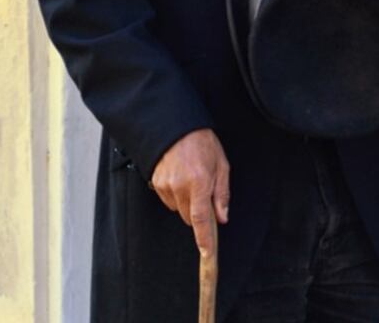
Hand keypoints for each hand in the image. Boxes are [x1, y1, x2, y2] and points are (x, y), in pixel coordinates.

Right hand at [150, 128, 229, 257]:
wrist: (176, 126)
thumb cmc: (202, 142)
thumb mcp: (221, 164)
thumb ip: (222, 193)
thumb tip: (222, 217)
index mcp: (199, 182)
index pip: (201, 220)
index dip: (205, 239)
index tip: (207, 253)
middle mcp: (180, 187)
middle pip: (190, 218)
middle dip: (198, 211)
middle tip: (204, 192)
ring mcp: (165, 186)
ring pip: (179, 209)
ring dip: (187, 202)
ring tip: (191, 177)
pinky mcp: (156, 183)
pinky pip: (168, 200)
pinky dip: (176, 194)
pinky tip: (180, 176)